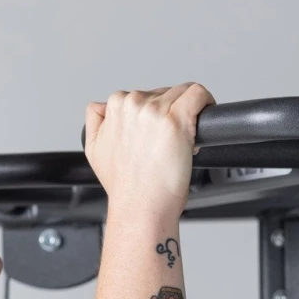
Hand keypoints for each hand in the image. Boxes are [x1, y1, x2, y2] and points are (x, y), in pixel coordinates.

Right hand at [83, 83, 216, 215]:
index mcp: (113, 107)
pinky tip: (205, 114)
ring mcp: (155, 111)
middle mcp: (132, 105)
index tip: (160, 132)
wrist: (140, 206)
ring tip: (185, 137)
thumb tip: (103, 107)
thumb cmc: (125, 186)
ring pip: (182, 92)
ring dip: (188, 111)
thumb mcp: (93, 150)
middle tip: (173, 140)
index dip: (154, 113)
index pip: (142, 95)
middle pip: (163, 93)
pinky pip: (198, 93)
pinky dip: (205, 100)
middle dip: (171, 112)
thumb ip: (96, 121)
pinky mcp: (177, 119)